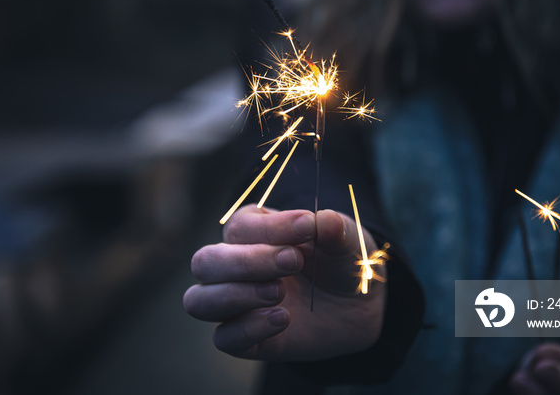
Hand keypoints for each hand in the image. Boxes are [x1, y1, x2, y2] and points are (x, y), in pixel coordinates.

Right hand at [183, 205, 385, 361]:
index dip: (271, 227)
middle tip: (292, 261)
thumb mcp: (346, 240)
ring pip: (199, 301)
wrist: (360, 304)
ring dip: (235, 295)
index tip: (309, 226)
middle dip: (246, 261)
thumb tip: (325, 221)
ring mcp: (237, 304)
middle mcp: (234, 266)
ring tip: (279, 292)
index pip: (240, 226)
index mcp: (252, 232)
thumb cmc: (341, 260)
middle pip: (205, 262)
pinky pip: (224, 338)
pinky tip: (283, 318)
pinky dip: (247, 329)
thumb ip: (335, 229)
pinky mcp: (249, 338)